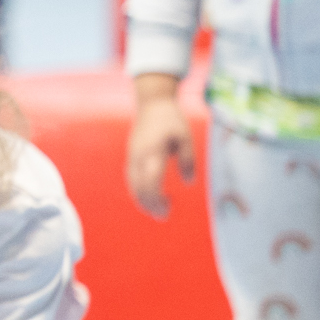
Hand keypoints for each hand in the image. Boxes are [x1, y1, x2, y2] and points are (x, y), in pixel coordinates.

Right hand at [128, 77, 193, 217]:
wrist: (152, 103)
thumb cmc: (171, 120)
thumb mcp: (186, 138)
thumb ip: (188, 160)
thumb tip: (188, 182)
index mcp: (153, 152)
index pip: (150, 183)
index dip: (157, 200)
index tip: (167, 211)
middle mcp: (139, 156)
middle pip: (138, 188)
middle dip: (149, 205)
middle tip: (164, 216)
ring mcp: (132, 156)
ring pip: (132, 185)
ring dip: (143, 200)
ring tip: (157, 210)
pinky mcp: (131, 155)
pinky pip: (131, 178)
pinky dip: (139, 190)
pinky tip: (150, 195)